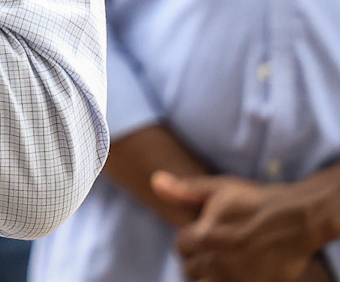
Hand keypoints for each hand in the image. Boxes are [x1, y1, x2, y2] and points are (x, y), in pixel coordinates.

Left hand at [154, 171, 338, 281]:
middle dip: (199, 260)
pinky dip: (229, 281)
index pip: (181, 248)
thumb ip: (185, 190)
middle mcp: (220, 262)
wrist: (298, 218)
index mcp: (206, 236)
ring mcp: (239, 279)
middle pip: (191, 270)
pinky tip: (238, 271)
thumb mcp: (220, 188)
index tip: (203, 235)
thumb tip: (155, 182)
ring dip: (211, 275)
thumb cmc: (256, 201)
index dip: (190, 241)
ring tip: (225, 262)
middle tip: (216, 250)